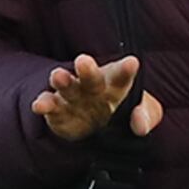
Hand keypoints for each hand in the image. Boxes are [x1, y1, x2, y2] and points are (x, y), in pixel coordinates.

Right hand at [34, 53, 162, 143]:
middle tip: (83, 61)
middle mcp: (92, 86)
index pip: (122, 75)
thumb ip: (148, 116)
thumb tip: (141, 125)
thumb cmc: (121, 112)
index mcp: (116, 82)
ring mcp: (73, 97)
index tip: (132, 63)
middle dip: (87, 69)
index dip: (126, 70)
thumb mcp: (142, 113)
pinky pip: (50, 106)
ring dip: (62, 80)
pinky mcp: (58, 112)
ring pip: (67, 86)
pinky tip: (40, 105)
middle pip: (90, 76)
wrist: (95, 127)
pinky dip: (44, 104)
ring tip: (57, 76)